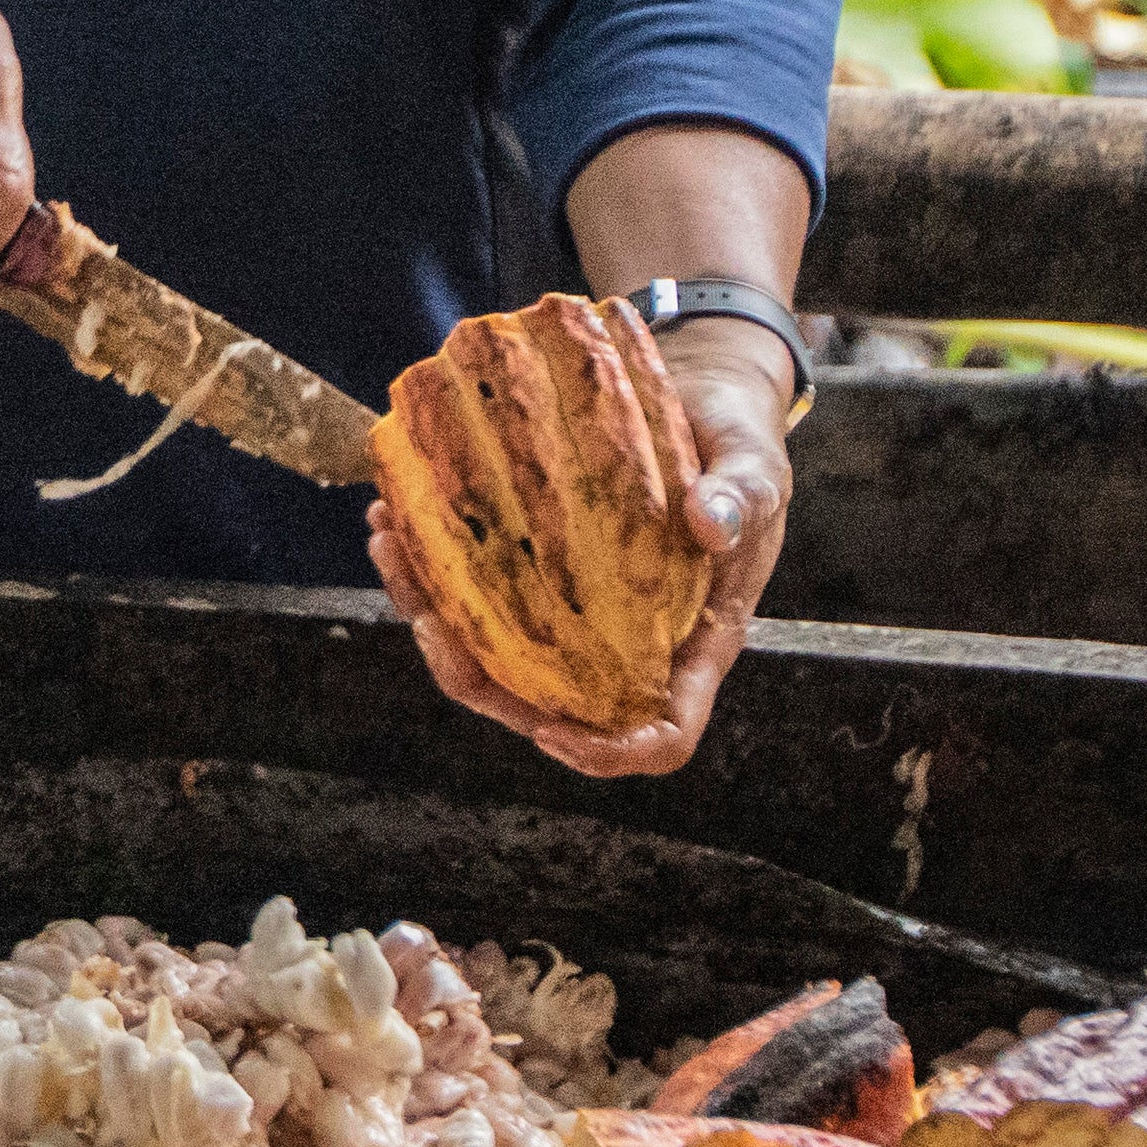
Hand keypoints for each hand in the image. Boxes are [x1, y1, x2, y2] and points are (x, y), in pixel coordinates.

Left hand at [369, 322, 792, 782]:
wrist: (701, 395)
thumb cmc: (739, 443)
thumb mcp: (756, 464)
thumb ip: (742, 495)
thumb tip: (709, 525)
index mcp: (691, 641)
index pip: (660, 731)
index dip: (607, 751)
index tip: (551, 729)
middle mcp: (627, 639)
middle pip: (546, 703)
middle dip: (474, 678)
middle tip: (425, 619)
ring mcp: (577, 608)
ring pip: (494, 650)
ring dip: (429, 614)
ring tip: (390, 545)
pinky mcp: (539, 565)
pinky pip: (477, 589)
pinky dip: (429, 564)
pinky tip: (395, 514)